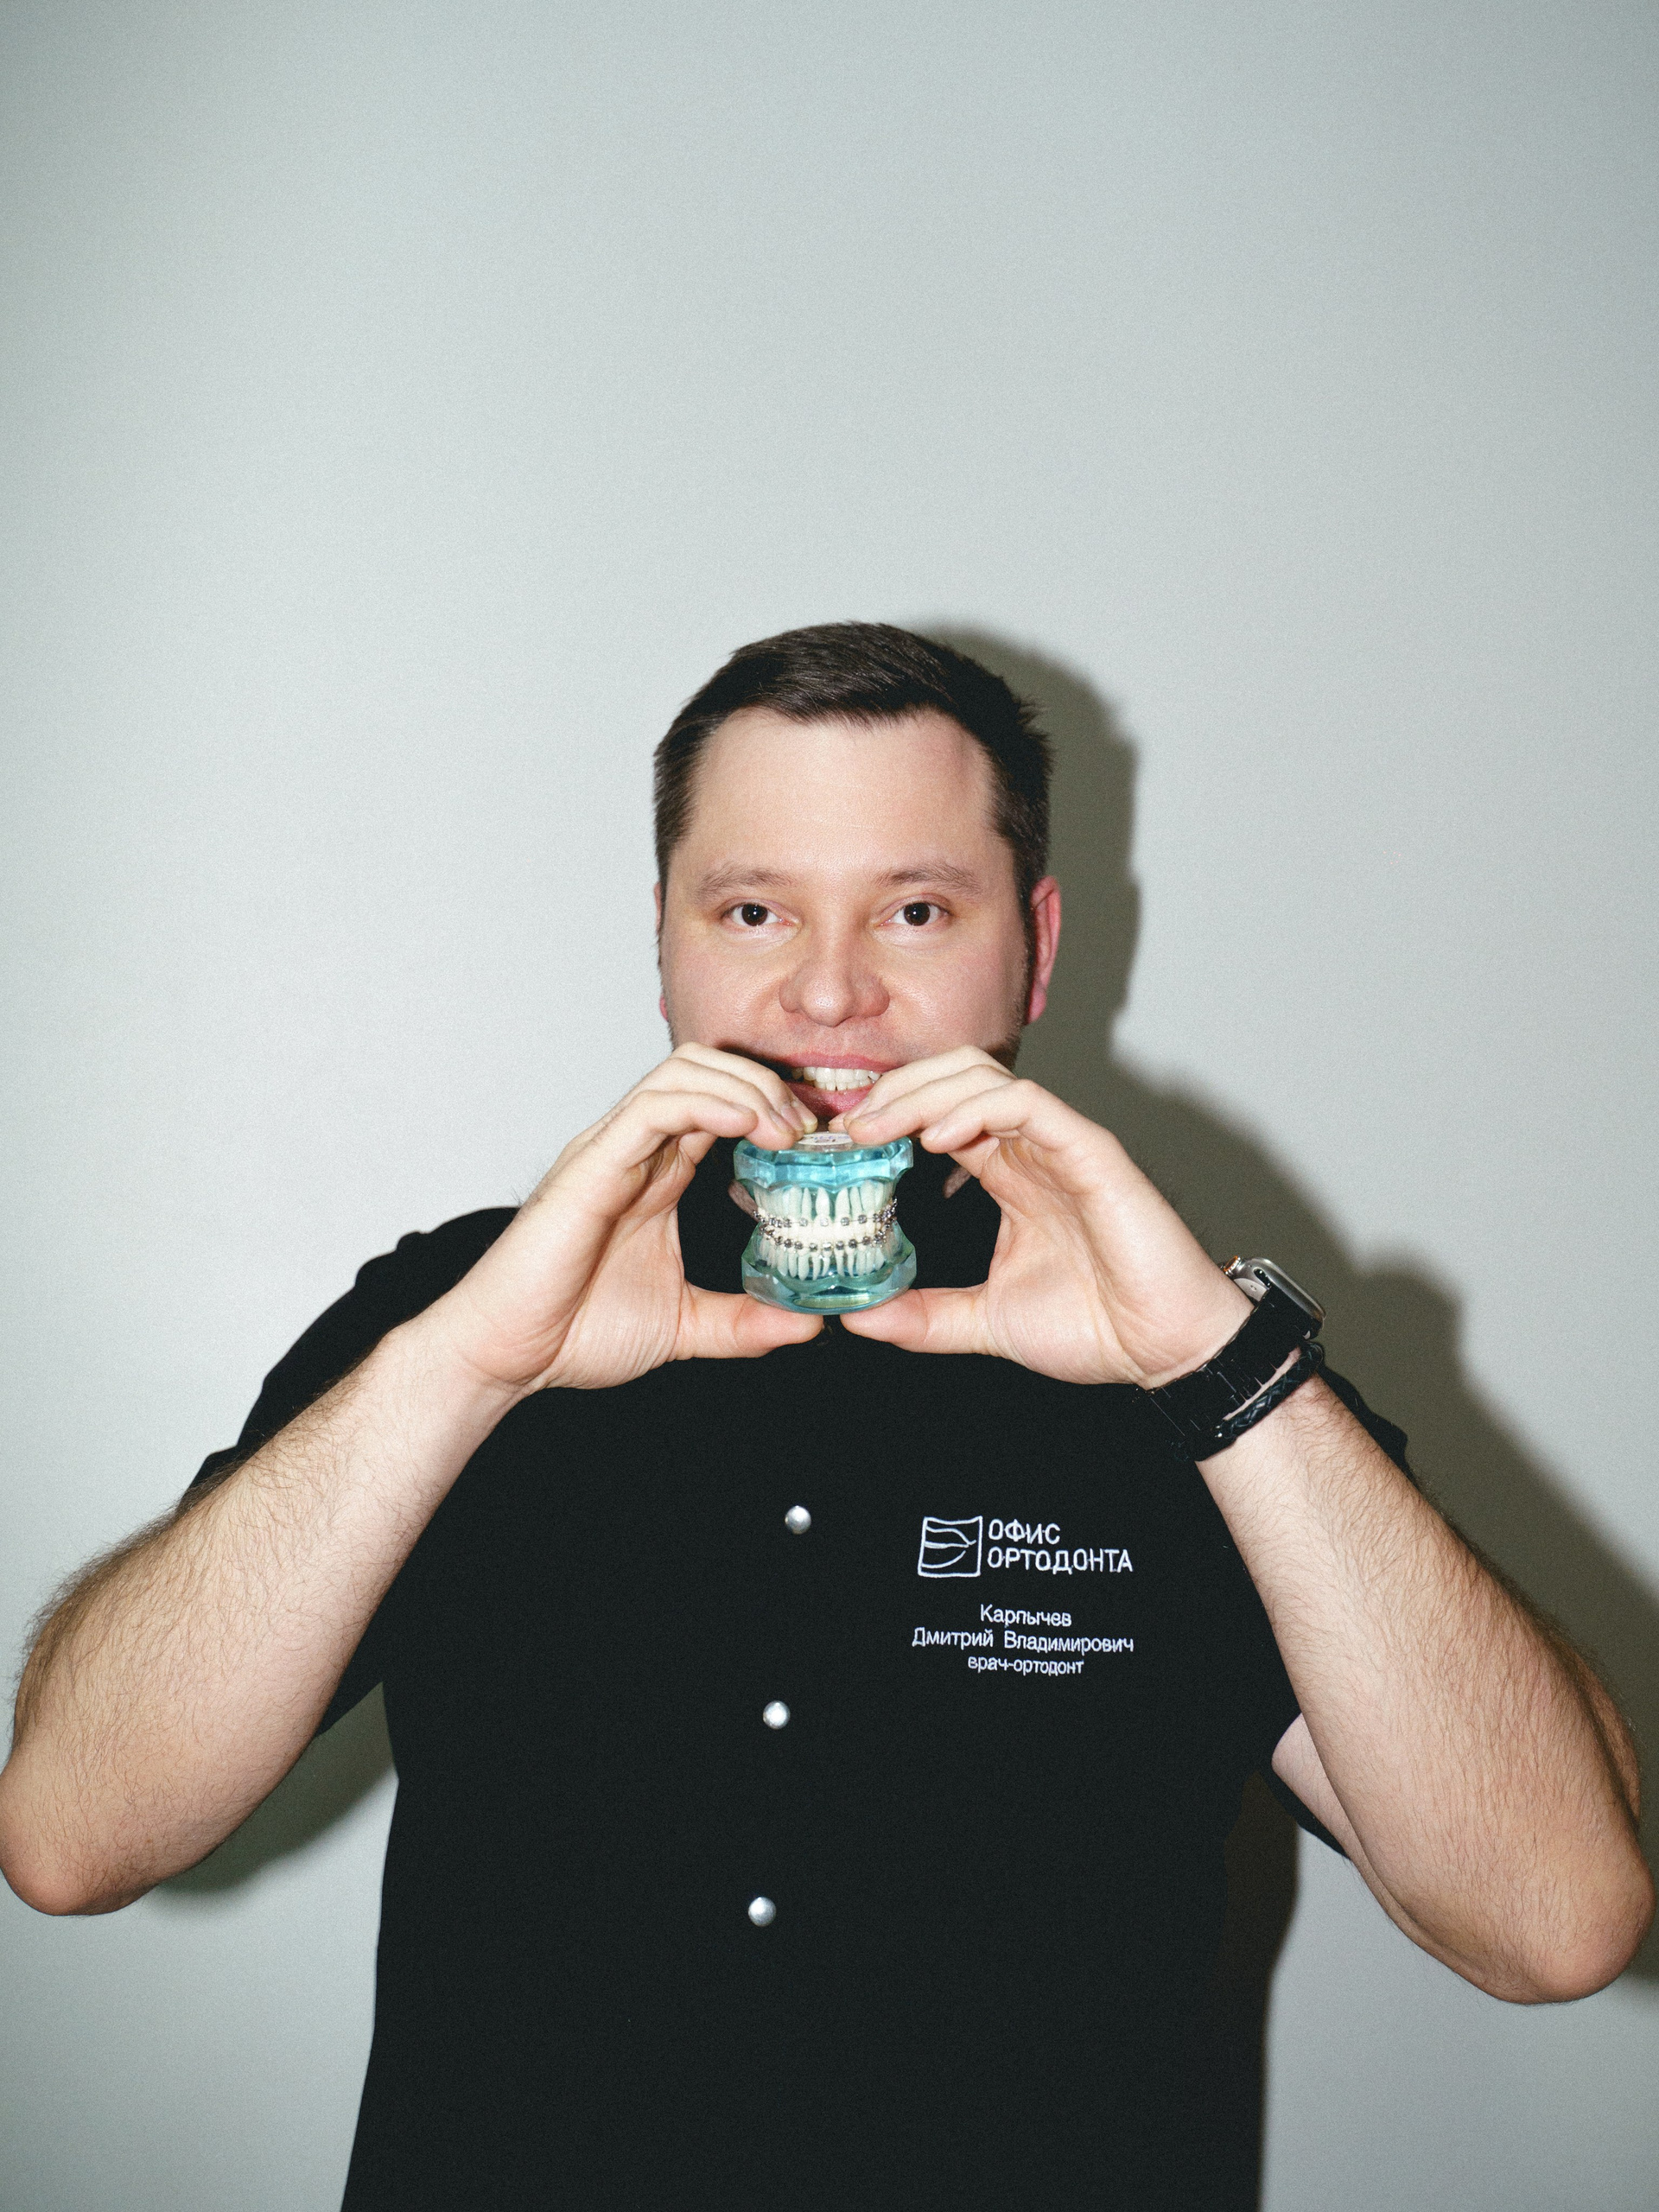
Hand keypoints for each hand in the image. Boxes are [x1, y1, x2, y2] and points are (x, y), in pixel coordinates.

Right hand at [426, 1047, 820, 1392]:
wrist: (507, 1354)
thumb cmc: (574, 1331)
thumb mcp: (685, 1326)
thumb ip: (744, 1322)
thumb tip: (807, 1327)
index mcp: (657, 1174)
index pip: (722, 1104)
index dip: (774, 1107)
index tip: (821, 1141)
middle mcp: (635, 1149)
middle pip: (707, 1069)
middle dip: (768, 1085)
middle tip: (812, 1130)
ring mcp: (611, 1150)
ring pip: (683, 1072)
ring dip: (747, 1088)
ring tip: (788, 1128)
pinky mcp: (591, 1164)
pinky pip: (654, 1107)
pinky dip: (708, 1103)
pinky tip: (748, 1124)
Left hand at [835, 1048, 1249, 1385]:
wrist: (1165, 1350)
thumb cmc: (1096, 1326)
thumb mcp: (986, 1321)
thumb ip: (925, 1314)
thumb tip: (858, 1317)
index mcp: (1008, 1173)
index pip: (938, 1114)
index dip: (888, 1118)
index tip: (840, 1147)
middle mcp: (1032, 1147)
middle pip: (955, 1078)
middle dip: (896, 1093)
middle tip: (849, 1130)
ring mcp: (1063, 1143)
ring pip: (985, 1077)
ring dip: (923, 1093)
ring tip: (879, 1128)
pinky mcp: (1092, 1151)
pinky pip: (1029, 1104)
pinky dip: (977, 1108)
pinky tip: (937, 1137)